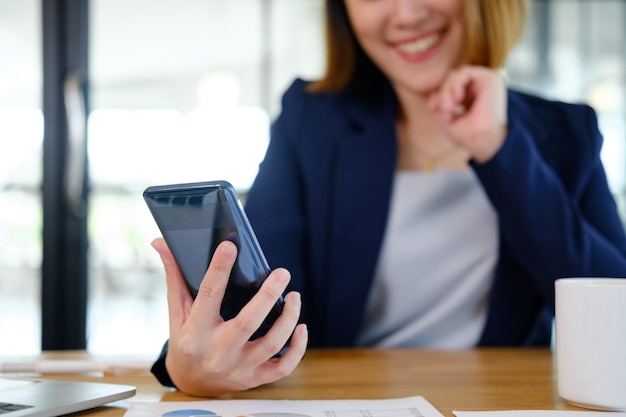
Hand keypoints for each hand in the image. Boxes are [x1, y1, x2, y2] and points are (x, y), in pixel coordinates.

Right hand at [151, 237, 307, 396]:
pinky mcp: (254, 379)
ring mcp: (238, 368)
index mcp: (194, 333)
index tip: (230, 245)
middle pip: (248, 323)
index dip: (219, 269)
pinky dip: (297, 348)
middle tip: (282, 273)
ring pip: (271, 344)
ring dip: (288, 318)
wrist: (192, 384)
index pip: (208, 296)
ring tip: (294, 295)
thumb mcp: (177, 311)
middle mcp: (217, 352)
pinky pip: (283, 367)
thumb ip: (175, 277)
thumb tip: (161, 243)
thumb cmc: (186, 341)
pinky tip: (300, 327)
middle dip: (268, 296)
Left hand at [428, 66, 507, 162]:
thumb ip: (439, 106)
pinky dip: (455, 84)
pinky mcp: (490, 79)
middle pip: (450, 80)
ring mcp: (485, 82)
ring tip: (448, 107)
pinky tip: (457, 99)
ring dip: (447, 90)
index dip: (437, 95)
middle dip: (442, 94)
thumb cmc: (469, 136)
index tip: (433, 108)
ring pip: (455, 75)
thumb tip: (432, 96)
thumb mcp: (448, 120)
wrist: (485, 142)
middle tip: (444, 110)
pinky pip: (464, 72)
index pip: (448, 87)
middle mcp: (478, 88)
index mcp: (470, 97)